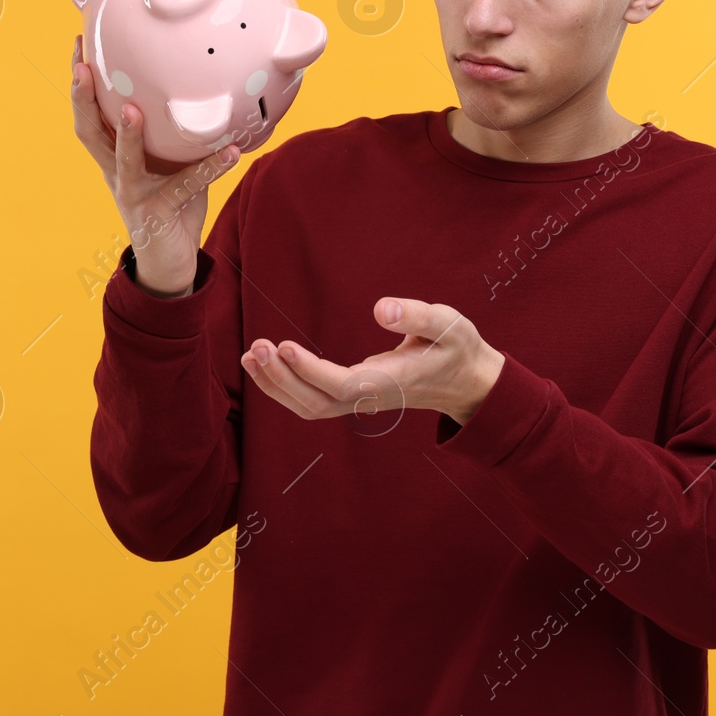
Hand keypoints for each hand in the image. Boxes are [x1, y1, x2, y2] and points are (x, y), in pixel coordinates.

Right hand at [70, 33, 240, 293]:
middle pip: (89, 133)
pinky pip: (185, 186)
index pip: (89, 114)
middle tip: (81, 67)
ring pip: (124, 162)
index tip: (79, 44)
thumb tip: (201, 86)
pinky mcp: (158, 214)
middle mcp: (116, 173)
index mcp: (113, 157)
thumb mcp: (167, 161)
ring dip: (128, 136)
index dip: (80, 82)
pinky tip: (229, 152)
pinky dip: (209, 169)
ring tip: (133, 110)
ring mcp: (133, 194)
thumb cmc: (169, 203)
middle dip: (82, 99)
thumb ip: (173, 130)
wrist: (169, 261)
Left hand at [239, 297, 505, 425]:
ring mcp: (358, 400)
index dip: (309, 371)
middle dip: (282, 380)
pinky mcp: (351, 395)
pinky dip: (284, 387)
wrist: (464, 381)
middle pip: (316, 403)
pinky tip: (266, 365)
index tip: (283, 347)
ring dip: (276, 385)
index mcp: (390, 383)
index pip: (342, 385)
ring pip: (309, 407)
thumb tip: (381, 308)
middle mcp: (368, 397)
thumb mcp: (448, 325)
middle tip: (257, 348)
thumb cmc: (456, 348)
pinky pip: (310, 401)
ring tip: (251, 355)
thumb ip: (418, 317)